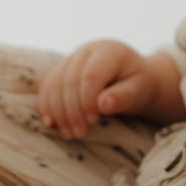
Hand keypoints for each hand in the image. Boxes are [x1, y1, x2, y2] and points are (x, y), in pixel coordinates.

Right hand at [38, 39, 171, 137]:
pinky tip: (50, 123)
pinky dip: (46, 105)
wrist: (135, 78)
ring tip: (69, 134)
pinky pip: (48, 86)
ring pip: (55, 83)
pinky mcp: (63, 69)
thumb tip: (103, 104)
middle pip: (70, 80)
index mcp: (108, 51)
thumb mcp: (139, 91)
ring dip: (58, 111)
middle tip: (79, 134)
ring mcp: (72, 58)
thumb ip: (123, 96)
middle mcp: (87, 51)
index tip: (92, 121)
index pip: (90, 75)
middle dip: (72, 110)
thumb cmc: (139, 85)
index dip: (87, 100)